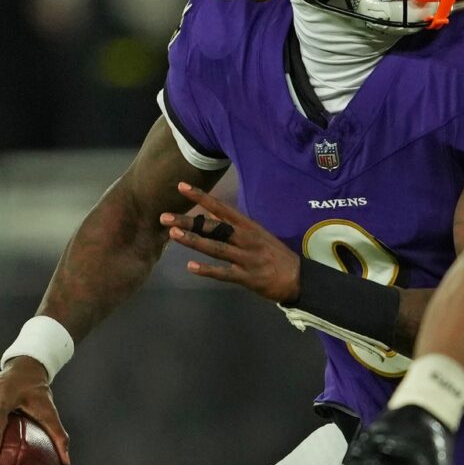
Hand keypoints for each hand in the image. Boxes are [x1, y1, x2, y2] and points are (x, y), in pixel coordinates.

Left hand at [163, 181, 302, 304]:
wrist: (298, 278)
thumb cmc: (274, 255)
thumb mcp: (257, 234)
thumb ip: (233, 226)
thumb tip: (210, 214)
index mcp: (248, 227)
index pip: (221, 208)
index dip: (201, 197)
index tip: (182, 186)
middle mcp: (246, 239)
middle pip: (214, 228)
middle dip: (189, 222)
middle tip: (165, 216)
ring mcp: (247, 258)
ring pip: (216, 248)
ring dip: (194, 241)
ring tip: (174, 234)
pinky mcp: (248, 277)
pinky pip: (224, 273)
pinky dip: (208, 270)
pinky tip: (191, 267)